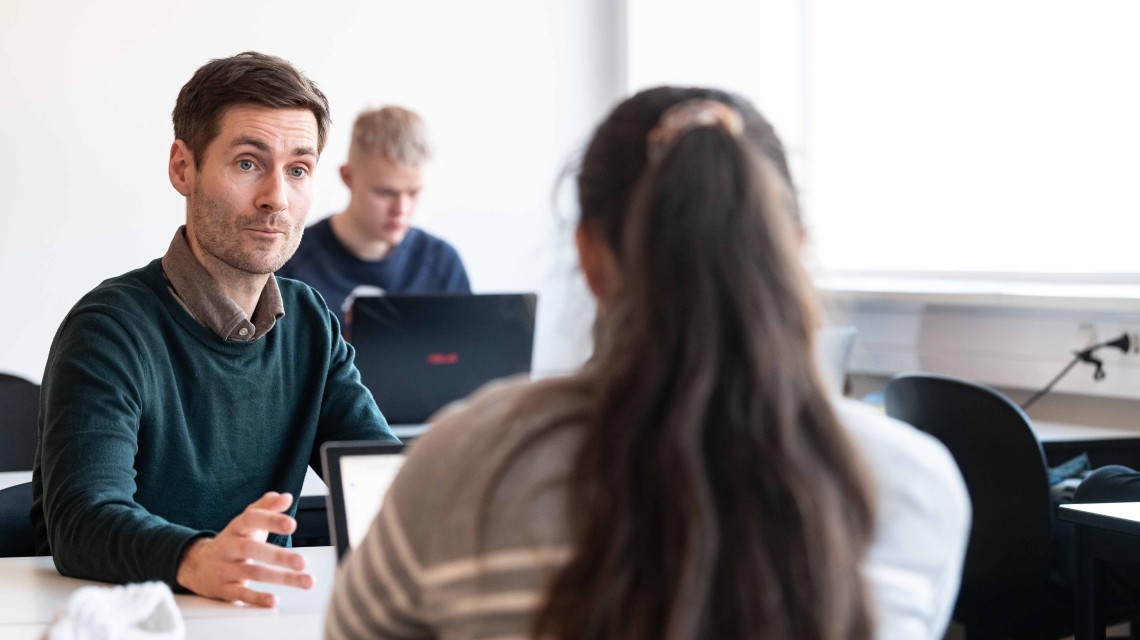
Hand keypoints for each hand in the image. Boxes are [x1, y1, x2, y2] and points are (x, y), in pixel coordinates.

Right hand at [176, 492, 313, 606]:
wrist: (196, 565)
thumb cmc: (233, 541)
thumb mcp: (246, 521)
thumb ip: (267, 506)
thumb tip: (286, 497)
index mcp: (236, 527)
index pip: (251, 518)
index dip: (271, 520)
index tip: (292, 524)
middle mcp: (228, 547)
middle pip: (251, 549)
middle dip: (278, 555)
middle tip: (302, 562)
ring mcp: (224, 569)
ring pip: (252, 573)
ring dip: (281, 578)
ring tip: (305, 580)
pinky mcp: (223, 589)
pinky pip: (240, 594)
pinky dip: (257, 599)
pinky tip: (273, 601)